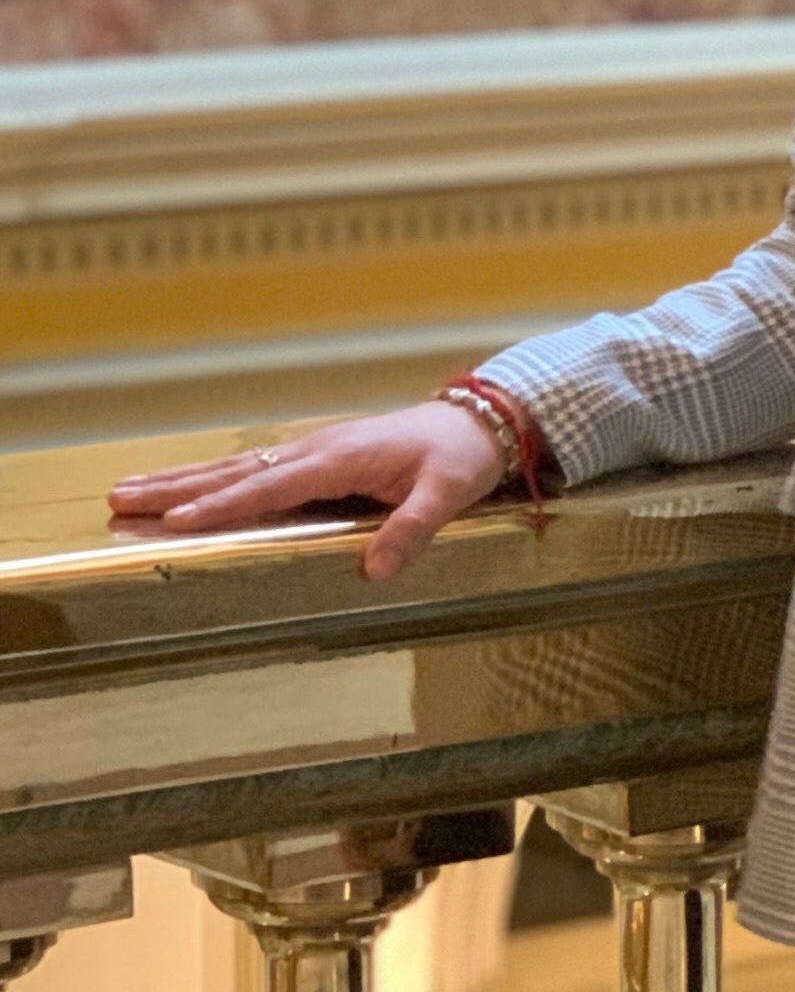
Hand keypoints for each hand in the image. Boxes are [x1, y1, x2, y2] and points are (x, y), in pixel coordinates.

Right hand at [106, 403, 510, 581]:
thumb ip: (412, 529)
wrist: (480, 421)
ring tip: (127, 491)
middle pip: (235, 471)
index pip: (270, 485)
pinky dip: (213, 478)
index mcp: (340, 457)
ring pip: (236, 466)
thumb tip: (375, 570)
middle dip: (175, 489)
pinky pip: (254, 468)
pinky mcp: (317, 456)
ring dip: (181, 480)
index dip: (222, 505)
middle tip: (118, 500)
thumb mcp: (447, 493)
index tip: (174, 522)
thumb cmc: (460, 457)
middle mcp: (316, 449)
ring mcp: (313, 449)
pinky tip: (185, 490)